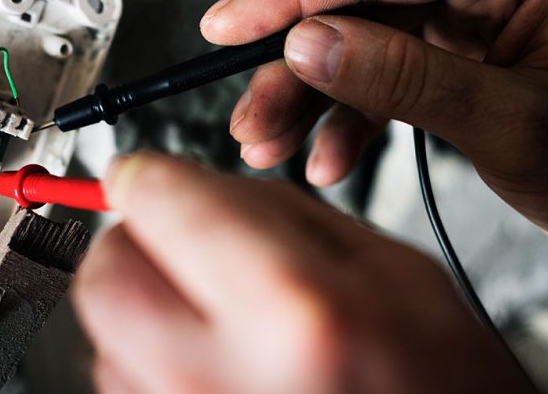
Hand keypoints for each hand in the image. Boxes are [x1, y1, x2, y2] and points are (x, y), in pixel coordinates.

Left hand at [74, 153, 533, 392]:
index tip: (149, 176)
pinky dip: (151, 360)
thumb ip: (275, 214)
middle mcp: (220, 377)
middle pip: (105, 276)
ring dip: (144, 307)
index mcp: (294, 311)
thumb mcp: (394, 270)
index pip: (159, 201)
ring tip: (216, 319)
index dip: (149, 176)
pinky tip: (214, 362)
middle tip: (175, 242)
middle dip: (133, 243)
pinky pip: (124, 383)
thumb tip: (185, 188)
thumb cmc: (442, 390)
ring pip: (105, 337)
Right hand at [201, 0, 547, 257]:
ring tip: (269, 145)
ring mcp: (470, 9)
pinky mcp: (454, 48)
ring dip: (309, 97)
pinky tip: (325, 157)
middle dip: (295, 66)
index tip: (225, 26)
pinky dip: (347, 117)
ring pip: (357, 40)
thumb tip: (308, 42)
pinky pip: (380, 72)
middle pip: (357, 2)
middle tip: (249, 117)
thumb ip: (405, 79)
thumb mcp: (511, 125)